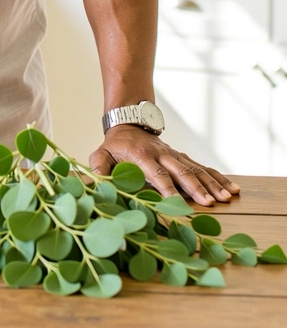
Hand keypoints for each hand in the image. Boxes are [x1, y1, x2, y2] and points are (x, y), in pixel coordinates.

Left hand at [90, 125, 240, 206]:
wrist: (129, 123)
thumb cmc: (114, 146)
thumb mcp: (101, 154)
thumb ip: (99, 169)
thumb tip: (96, 184)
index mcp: (141, 155)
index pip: (155, 173)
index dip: (166, 189)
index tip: (178, 204)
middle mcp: (161, 154)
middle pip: (181, 171)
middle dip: (196, 187)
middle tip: (210, 203)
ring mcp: (174, 155)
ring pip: (196, 169)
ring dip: (212, 183)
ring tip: (227, 198)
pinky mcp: (182, 157)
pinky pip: (203, 167)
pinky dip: (218, 178)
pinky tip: (233, 189)